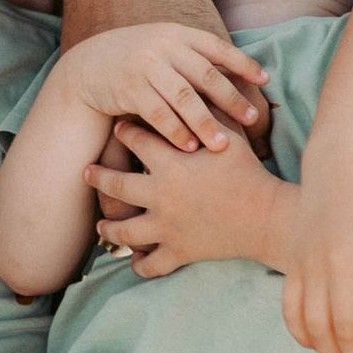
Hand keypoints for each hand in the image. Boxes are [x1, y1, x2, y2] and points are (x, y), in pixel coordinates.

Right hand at [50, 24, 267, 151]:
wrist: (88, 65)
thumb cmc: (137, 61)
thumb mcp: (164, 48)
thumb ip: (193, 58)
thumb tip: (237, 77)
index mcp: (178, 34)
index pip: (217, 47)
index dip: (242, 63)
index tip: (265, 80)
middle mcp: (164, 46)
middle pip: (205, 74)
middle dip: (230, 98)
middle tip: (252, 119)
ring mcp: (145, 66)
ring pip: (183, 97)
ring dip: (204, 122)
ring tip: (222, 144)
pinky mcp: (129, 88)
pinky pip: (157, 112)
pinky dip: (175, 131)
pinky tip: (189, 148)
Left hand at [87, 119, 279, 274]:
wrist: (266, 217)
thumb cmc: (249, 172)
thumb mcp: (229, 137)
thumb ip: (209, 114)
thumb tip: (200, 87)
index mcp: (171, 164)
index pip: (136, 141)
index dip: (125, 132)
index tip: (118, 128)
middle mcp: (161, 195)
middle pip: (116, 185)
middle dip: (98, 176)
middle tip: (86, 171)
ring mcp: (167, 227)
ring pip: (125, 231)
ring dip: (110, 226)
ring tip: (102, 223)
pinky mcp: (179, 251)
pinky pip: (152, 264)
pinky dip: (141, 265)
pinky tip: (134, 261)